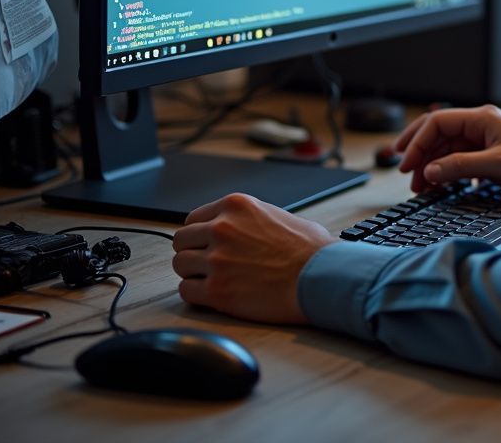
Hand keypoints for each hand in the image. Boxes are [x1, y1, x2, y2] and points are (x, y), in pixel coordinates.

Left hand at [172, 193, 334, 323]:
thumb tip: (241, 227)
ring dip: (194, 273)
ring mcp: (217, 260)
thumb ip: (250, 219)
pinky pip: (187, 291)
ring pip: (180, 265)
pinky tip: (214, 294)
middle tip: (208, 263)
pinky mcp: (217, 291)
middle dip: (193, 252)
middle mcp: (222, 228)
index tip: (205, 244)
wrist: (320, 277)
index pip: (193, 218)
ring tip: (214, 279)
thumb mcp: (279, 215)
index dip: (200, 234)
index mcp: (236, 206)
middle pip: (181, 240)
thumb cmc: (309, 249)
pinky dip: (197, 295)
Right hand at [395, 104, 500, 194]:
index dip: (417, 141)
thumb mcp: (498, 165)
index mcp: (481, 119)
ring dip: (432, 166)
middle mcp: (481, 125)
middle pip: (439, 134)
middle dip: (419, 153)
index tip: (405, 163)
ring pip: (448, 148)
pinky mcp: (491, 152)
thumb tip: (430, 171)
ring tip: (422, 187)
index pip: (437, 122)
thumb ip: (461, 167)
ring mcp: (485, 138)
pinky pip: (461, 159)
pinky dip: (448, 172)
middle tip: (405, 174)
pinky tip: (444, 186)